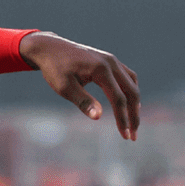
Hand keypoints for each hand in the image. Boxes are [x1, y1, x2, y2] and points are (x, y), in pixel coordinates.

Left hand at [19, 32, 139, 139]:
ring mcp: (112, 60)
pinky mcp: (109, 61)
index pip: (119, 98)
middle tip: (133, 136)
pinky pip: (127, 77)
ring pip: (132, 84)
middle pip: (132, 92)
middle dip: (134, 115)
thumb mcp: (64, 88)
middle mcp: (111, 63)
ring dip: (135, 103)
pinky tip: (127, 104)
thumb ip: (83, 102)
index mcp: (101, 70)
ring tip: (132, 122)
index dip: (123, 119)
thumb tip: (98, 117)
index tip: (125, 137)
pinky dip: (130, 91)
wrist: (49, 48)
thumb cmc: (54, 69)